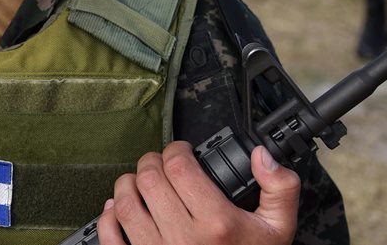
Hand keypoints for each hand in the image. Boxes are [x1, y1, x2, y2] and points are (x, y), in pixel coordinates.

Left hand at [96, 142, 298, 244]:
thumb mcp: (278, 228)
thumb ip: (279, 188)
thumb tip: (262, 156)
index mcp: (217, 224)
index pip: (179, 166)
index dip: (176, 150)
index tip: (182, 152)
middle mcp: (184, 238)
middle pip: (149, 179)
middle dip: (152, 162)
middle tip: (160, 164)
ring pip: (125, 203)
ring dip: (127, 184)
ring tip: (139, 181)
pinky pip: (111, 238)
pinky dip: (107, 218)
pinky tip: (117, 209)